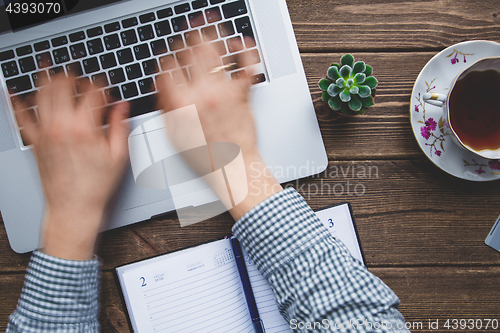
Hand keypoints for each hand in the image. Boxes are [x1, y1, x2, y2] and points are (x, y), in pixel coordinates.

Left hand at [18, 76, 129, 259]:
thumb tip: (122, 106)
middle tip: (80, 77)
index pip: (93, 93)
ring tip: (53, 71)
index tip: (105, 87)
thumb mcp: (119, 156)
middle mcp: (62, 126)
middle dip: (73, 76)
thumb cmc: (96, 186)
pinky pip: (21, 117)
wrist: (73, 208)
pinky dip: (17, 102)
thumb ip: (120, 126)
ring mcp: (45, 133)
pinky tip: (16, 91)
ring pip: (41, 94)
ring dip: (48, 79)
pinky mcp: (34, 142)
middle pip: (64, 86)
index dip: (102, 85)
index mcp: (85, 129)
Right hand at [157, 44, 281, 219]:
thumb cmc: (205, 156)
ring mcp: (223, 91)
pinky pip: (246, 65)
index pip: (168, 67)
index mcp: (180, 103)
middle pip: (190, 51)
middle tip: (188, 34)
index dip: (167, 59)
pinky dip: (245, 50)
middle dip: (187, 38)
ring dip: (211, 33)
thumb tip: (163, 89)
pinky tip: (240, 42)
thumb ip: (166, 109)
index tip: (170, 59)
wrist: (232, 168)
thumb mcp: (174, 136)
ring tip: (209, 24)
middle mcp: (200, 92)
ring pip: (215, 50)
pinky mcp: (242, 94)